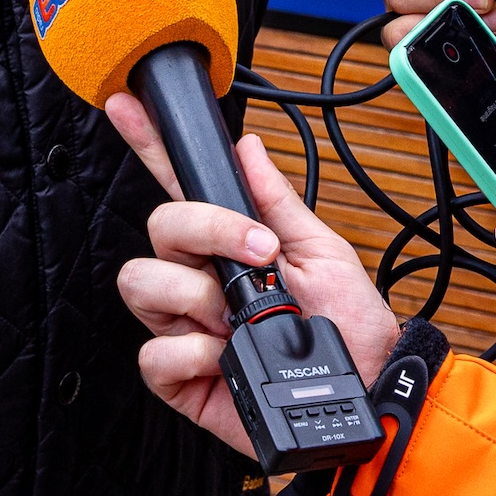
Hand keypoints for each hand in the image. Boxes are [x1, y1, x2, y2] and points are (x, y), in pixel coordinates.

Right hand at [109, 98, 400, 458]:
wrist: (368, 391)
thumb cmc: (351, 325)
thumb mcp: (325, 251)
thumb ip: (278, 202)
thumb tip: (248, 147)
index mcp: (229, 244)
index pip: (180, 188)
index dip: (148, 146)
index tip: (127, 104)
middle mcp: (199, 281)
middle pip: (157, 229)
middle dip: (205, 230)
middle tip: (259, 254)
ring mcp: (186, 327)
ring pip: (141, 283)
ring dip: (196, 293)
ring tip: (239, 316)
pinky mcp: (182, 378)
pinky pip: (153, 353)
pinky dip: (193, 351)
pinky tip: (224, 355)